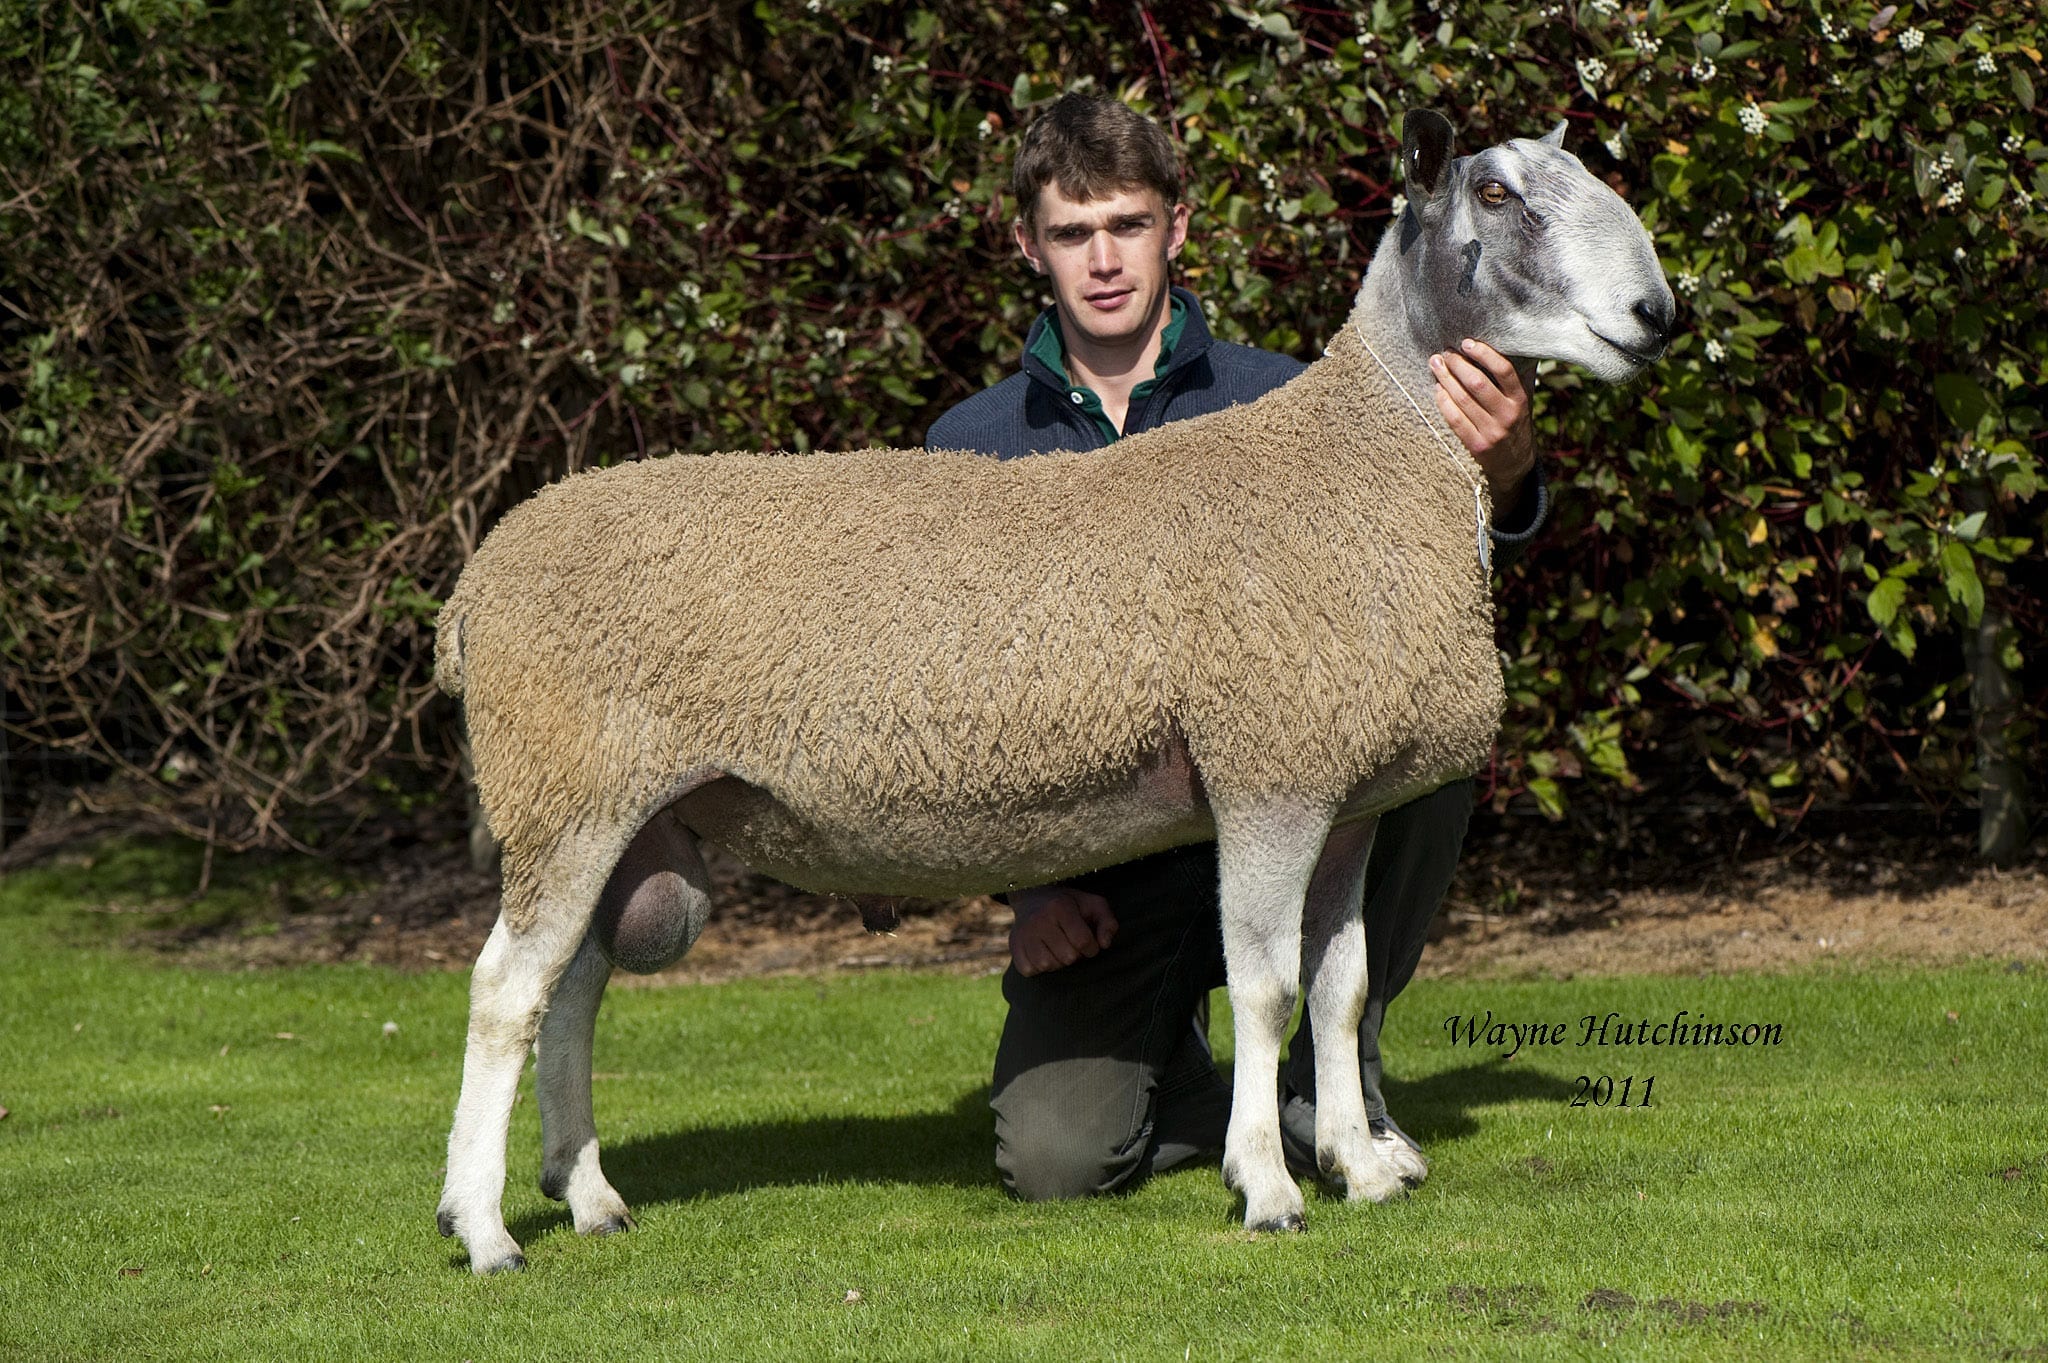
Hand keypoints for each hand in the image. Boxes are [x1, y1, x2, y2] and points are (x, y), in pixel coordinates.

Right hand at [1008, 885, 1117, 976]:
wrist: (1034, 898)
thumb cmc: (1071, 906)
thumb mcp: (1094, 905)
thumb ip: (1107, 923)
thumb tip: (1104, 944)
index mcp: (1060, 907)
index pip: (1083, 941)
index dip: (1092, 948)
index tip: (1090, 944)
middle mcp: (1039, 919)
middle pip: (1067, 957)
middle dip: (1075, 955)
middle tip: (1072, 944)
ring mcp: (1023, 933)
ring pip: (1047, 965)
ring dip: (1058, 962)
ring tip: (1058, 949)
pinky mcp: (1013, 946)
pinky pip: (1029, 970)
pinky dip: (1039, 968)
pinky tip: (1044, 953)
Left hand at [1430, 338, 1536, 513]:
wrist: (1515, 464)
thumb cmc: (1514, 423)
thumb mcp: (1522, 401)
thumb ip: (1513, 378)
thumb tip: (1504, 344)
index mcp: (1520, 399)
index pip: (1504, 370)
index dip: (1484, 354)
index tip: (1466, 343)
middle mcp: (1508, 415)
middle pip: (1478, 383)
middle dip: (1458, 364)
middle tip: (1445, 352)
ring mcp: (1492, 432)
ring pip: (1463, 400)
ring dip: (1445, 379)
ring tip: (1435, 364)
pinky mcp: (1477, 446)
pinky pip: (1455, 420)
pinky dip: (1443, 401)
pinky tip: (1437, 389)